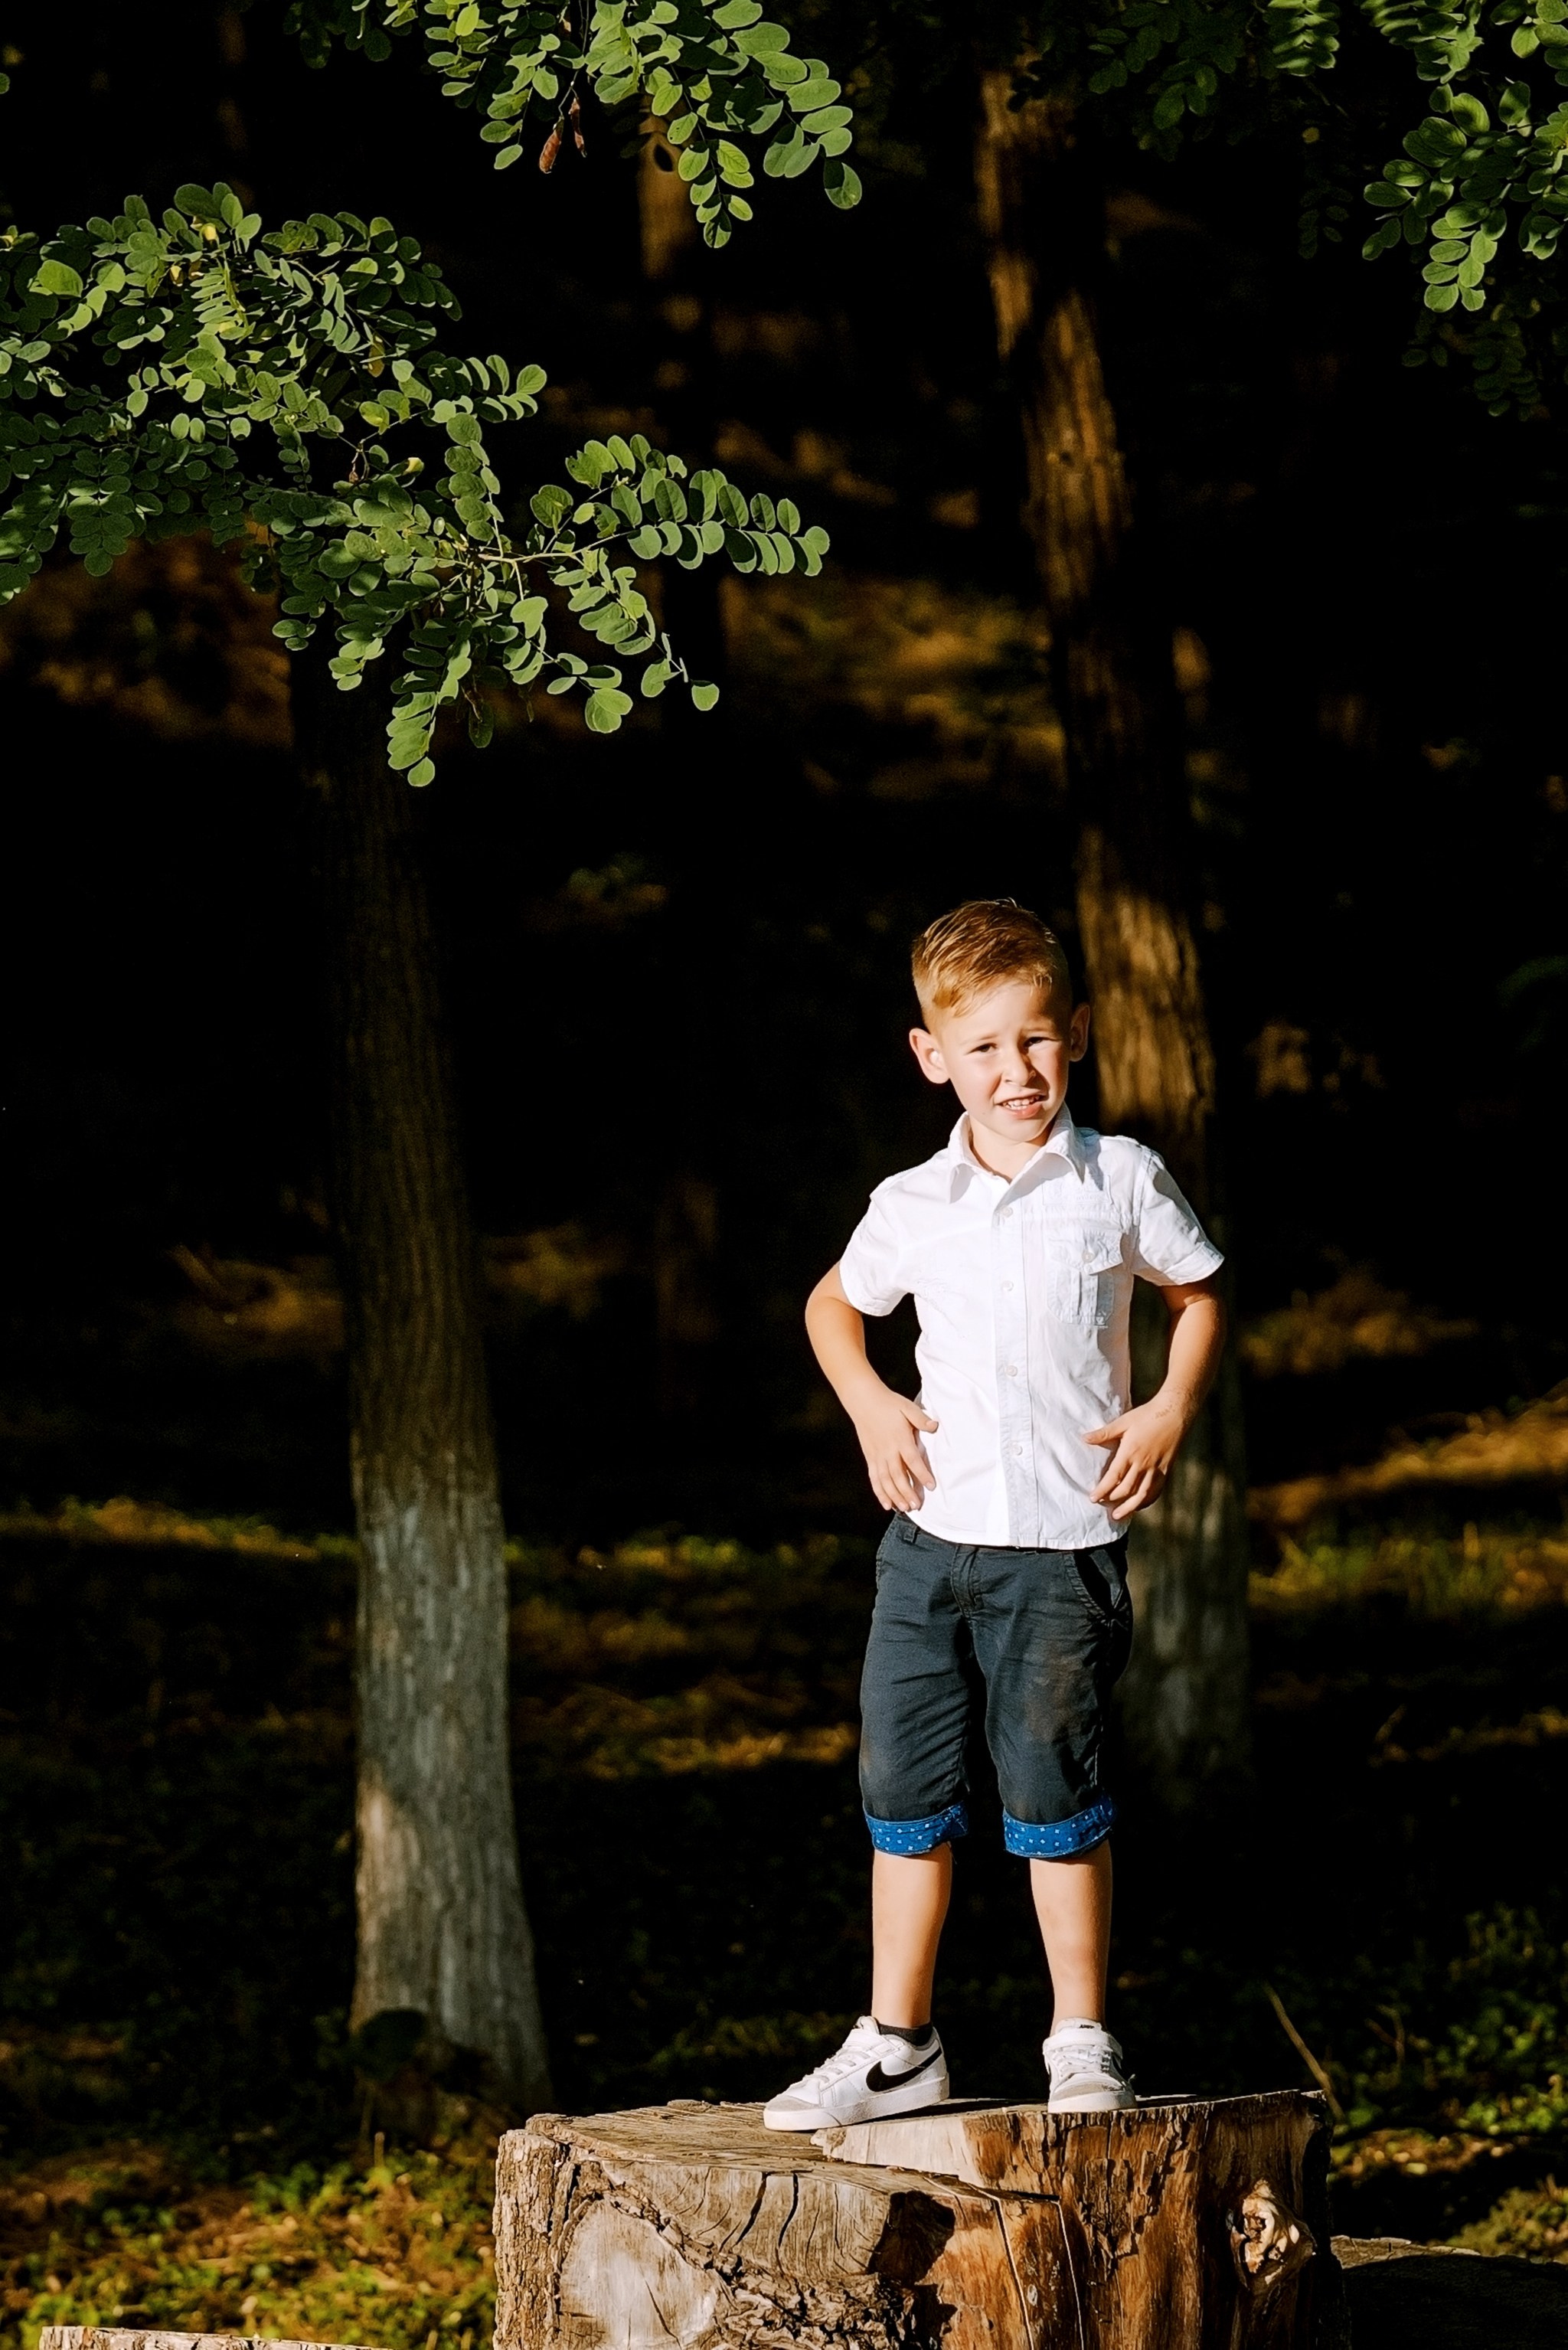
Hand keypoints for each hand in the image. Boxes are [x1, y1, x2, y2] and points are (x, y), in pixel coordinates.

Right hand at [850, 1384, 938, 1512]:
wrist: (863, 1401)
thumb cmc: (888, 1403)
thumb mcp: (907, 1407)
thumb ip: (921, 1419)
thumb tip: (935, 1426)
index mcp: (899, 1438)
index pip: (912, 1460)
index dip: (922, 1474)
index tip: (931, 1485)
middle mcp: (887, 1450)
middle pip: (898, 1476)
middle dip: (908, 1492)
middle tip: (917, 1505)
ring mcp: (877, 1456)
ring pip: (885, 1481)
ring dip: (894, 1496)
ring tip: (904, 1508)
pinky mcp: (870, 1458)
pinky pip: (874, 1478)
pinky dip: (880, 1492)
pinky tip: (886, 1503)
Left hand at [1084, 1396, 1185, 1521]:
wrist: (1175, 1413)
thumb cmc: (1147, 1415)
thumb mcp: (1123, 1422)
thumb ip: (1104, 1433)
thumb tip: (1084, 1438)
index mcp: (1130, 1452)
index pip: (1113, 1477)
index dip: (1102, 1490)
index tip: (1093, 1498)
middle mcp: (1143, 1464)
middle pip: (1126, 1490)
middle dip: (1113, 1500)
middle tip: (1102, 1505)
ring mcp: (1156, 1468)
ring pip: (1142, 1494)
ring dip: (1129, 1507)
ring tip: (1119, 1515)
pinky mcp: (1166, 1469)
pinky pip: (1156, 1490)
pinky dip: (1147, 1500)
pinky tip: (1140, 1505)